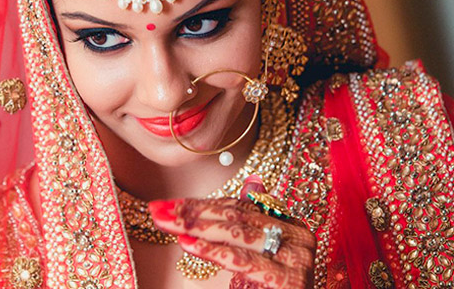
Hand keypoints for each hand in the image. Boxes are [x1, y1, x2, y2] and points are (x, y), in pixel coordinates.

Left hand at [149, 178, 315, 287]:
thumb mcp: (260, 254)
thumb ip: (253, 221)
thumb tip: (253, 181)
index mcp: (292, 226)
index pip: (239, 208)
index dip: (201, 204)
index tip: (169, 204)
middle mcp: (299, 237)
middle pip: (235, 218)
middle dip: (192, 213)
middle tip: (159, 210)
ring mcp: (297, 259)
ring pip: (237, 234)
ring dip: (197, 227)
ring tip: (168, 223)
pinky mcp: (289, 280)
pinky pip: (242, 260)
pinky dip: (212, 250)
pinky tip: (187, 243)